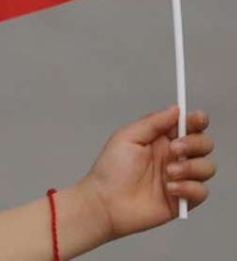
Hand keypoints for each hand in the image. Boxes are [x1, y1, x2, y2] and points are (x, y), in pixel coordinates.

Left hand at [77, 105, 214, 240]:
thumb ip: (153, 122)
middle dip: (195, 144)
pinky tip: (169, 188)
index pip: (188, 126)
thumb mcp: (127, 137)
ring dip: (191, 167)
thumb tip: (176, 109)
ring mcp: (180, 178)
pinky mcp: (182, 199)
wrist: (105, 202)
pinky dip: (189, 188)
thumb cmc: (111, 169)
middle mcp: (174, 156)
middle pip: (204, 144)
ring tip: (169, 172)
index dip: (197, 120)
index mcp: (161, 139)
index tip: (197, 119)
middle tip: (175, 149)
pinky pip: (201, 191)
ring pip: (207, 167)